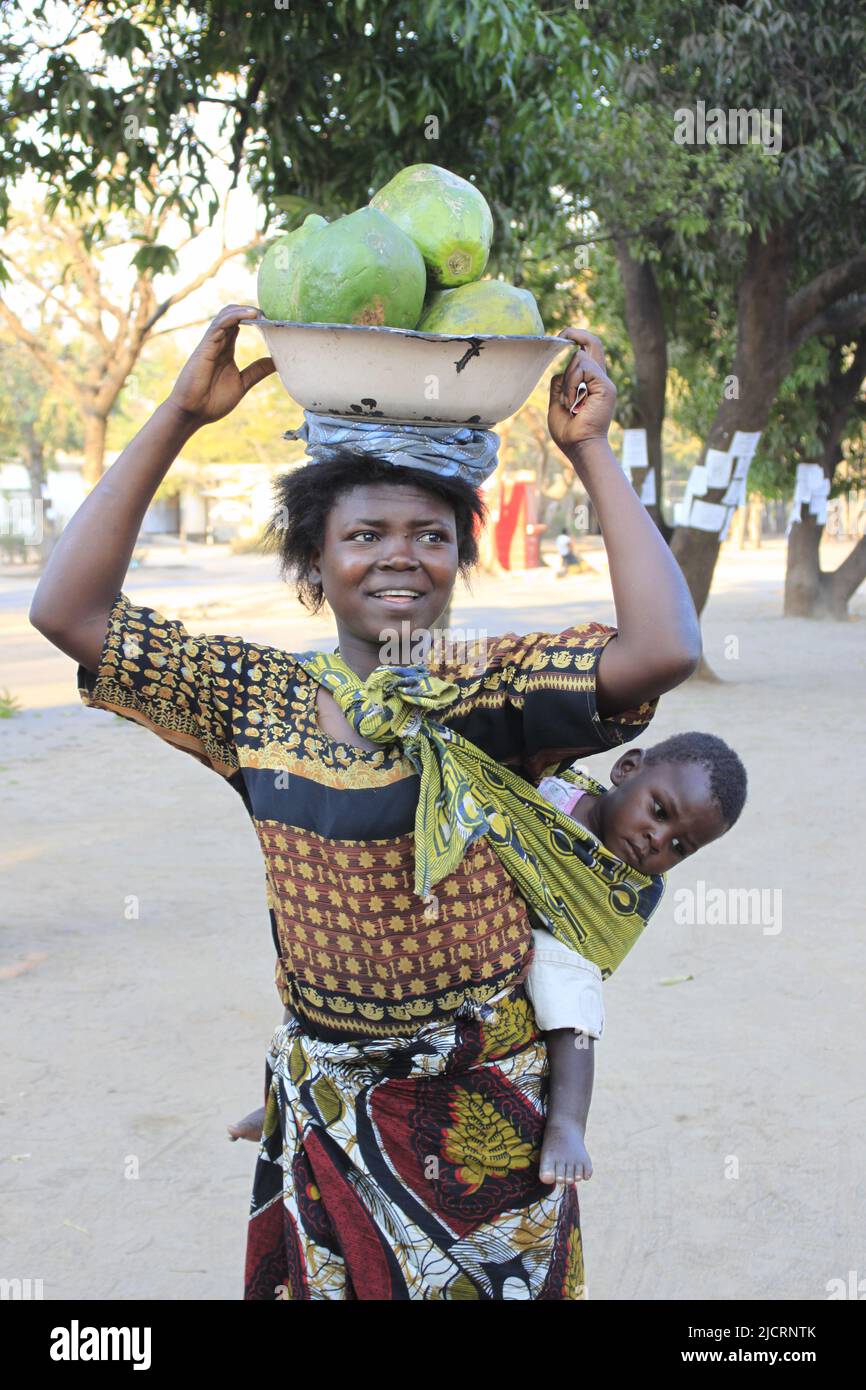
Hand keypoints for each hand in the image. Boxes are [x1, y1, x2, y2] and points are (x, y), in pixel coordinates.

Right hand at [167, 304, 274, 425]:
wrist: (193, 413)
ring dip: (243, 310)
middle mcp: (218, 343)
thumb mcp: (242, 383)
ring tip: (261, 311)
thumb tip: (277, 362)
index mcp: (226, 349)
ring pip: (225, 316)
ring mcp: (211, 343)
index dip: (254, 318)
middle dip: (250, 310)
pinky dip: (233, 317)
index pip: (239, 324)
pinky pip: (219, 325)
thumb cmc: (213, 400)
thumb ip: (257, 370)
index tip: (273, 319)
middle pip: (232, 315)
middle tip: (270, 313)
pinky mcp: (205, 347)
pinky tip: (249, 314)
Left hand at [547, 328, 615, 453]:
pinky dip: (572, 382)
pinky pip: (583, 368)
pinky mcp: (605, 386)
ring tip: (568, 402)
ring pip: (580, 357)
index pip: (588, 351)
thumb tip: (559, 371)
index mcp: (590, 383)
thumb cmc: (568, 432)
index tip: (560, 337)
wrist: (579, 447)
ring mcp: (604, 382)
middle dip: (576, 333)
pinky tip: (572, 401)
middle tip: (562, 334)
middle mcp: (599, 380)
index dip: (576, 338)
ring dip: (568, 378)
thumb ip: (560, 385)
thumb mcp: (558, 403)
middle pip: (594, 343)